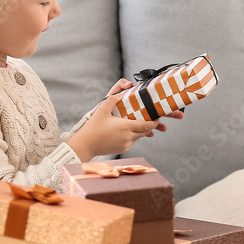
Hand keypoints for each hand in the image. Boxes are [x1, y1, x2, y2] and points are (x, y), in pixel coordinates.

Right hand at [67, 82, 181, 160]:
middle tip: (152, 118)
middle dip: (150, 125)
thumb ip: (113, 99)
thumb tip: (121, 94)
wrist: (85, 145)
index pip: (147, 125)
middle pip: (145, 131)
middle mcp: (128, 137)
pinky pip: (133, 142)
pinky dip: (133, 136)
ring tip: (138, 123)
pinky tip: (127, 131)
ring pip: (139, 137)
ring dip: (141, 131)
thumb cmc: (93, 128)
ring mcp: (126, 145)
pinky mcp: (123, 149)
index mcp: (125, 126)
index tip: (158, 117)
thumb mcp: (102, 110)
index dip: (155, 122)